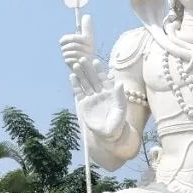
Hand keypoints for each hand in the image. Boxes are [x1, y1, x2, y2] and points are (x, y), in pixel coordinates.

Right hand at [62, 17, 126, 139]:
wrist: (109, 134)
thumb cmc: (118, 122)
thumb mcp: (121, 109)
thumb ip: (120, 96)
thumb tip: (119, 83)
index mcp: (110, 92)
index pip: (104, 79)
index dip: (99, 70)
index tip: (95, 61)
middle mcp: (100, 93)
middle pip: (93, 78)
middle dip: (88, 69)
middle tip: (83, 59)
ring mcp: (91, 98)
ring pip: (85, 83)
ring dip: (81, 74)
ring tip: (76, 65)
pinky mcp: (84, 104)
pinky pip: (79, 92)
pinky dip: (76, 85)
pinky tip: (72, 76)